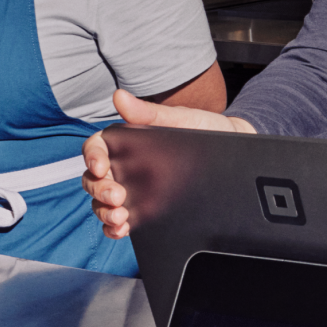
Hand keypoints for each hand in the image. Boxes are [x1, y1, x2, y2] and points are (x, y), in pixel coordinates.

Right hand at [81, 89, 256, 238]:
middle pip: (95, 179)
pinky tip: (121, 229)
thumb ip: (149, 113)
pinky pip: (120, 221)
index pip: (97, 148)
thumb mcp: (180, 119)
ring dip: (104, 212)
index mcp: (128, 141)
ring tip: (120, 217)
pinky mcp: (145, 209)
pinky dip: (114, 228)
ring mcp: (134, 190)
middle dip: (99, 190)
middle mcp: (126, 166)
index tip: (100, 167)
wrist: (234, 154)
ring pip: (103, 203)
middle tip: (117, 196)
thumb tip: (119, 97)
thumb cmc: (204, 130)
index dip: (92, 157)